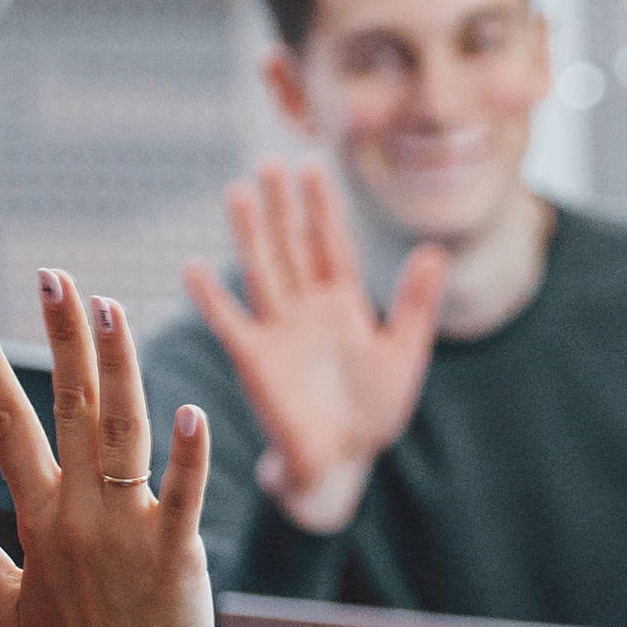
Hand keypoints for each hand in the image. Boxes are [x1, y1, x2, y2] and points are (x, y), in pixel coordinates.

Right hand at [0, 274, 215, 626]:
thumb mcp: (6, 602)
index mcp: (41, 518)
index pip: (4, 423)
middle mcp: (78, 515)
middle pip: (68, 408)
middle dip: (60, 336)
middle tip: (53, 273)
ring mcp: (126, 534)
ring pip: (121, 434)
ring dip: (116, 369)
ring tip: (109, 307)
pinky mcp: (176, 558)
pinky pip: (182, 496)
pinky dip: (187, 457)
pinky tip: (192, 411)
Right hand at [183, 159, 448, 537]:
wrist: (344, 463)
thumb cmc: (372, 412)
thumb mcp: (403, 353)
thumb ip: (416, 304)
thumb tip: (434, 249)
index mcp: (342, 303)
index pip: (330, 243)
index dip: (321, 206)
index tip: (312, 164)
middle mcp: (306, 309)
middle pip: (291, 247)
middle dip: (281, 207)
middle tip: (268, 163)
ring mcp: (278, 331)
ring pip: (262, 272)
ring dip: (250, 235)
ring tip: (238, 192)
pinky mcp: (256, 361)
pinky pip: (230, 323)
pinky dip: (211, 298)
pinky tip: (192, 267)